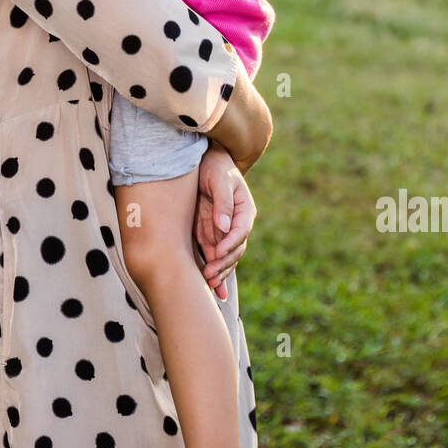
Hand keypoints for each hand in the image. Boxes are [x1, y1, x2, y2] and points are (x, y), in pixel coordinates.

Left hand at [192, 139, 255, 300]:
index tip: (217, 253)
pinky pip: (214, 256)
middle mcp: (237, 224)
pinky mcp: (210, 235)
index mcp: (245, 209)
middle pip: (235, 249)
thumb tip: (225, 226)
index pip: (241, 231)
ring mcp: (223, 231)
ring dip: (219, 271)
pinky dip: (213, 270)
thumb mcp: (219, 179)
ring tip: (209, 284)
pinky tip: (211, 287)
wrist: (202, 160)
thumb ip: (223, 202)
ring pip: (226, 257)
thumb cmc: (214, 165)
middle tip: (210, 275)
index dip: (230, 244)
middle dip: (224, 264)